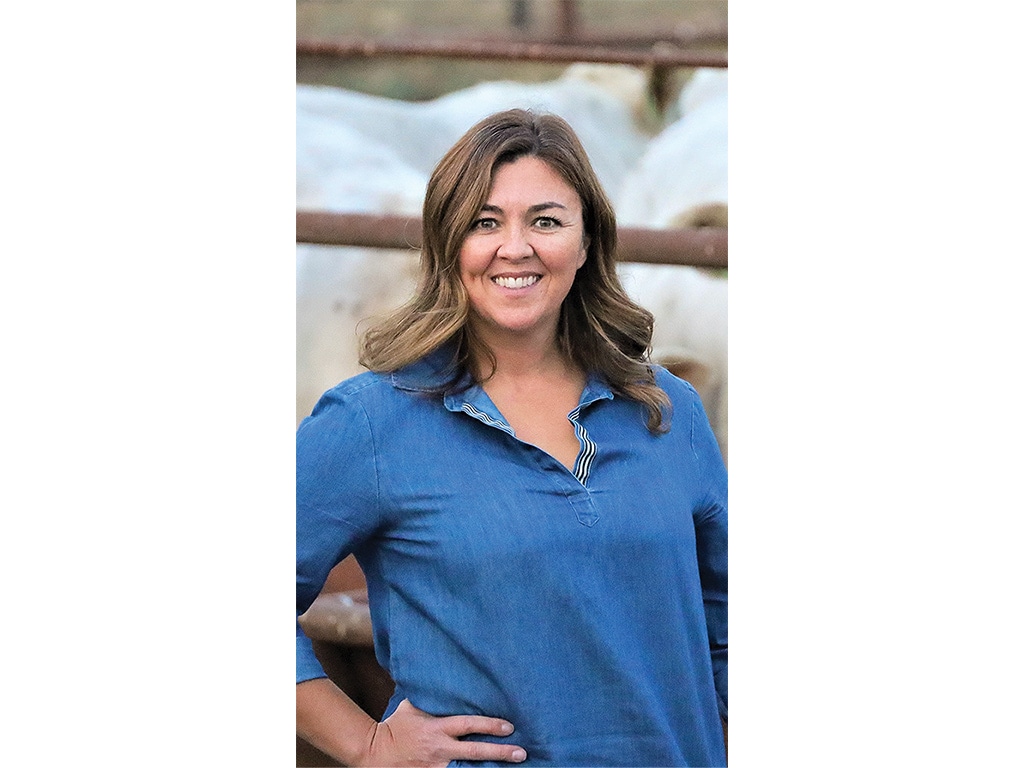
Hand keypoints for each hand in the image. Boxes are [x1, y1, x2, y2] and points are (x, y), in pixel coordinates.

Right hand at [357, 698, 527, 766]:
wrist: (376, 753)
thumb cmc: (396, 725)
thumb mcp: (413, 706)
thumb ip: (432, 696)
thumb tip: (447, 678)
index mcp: (437, 727)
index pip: (468, 725)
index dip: (489, 725)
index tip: (509, 727)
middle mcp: (440, 748)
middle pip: (474, 751)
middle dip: (499, 752)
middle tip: (521, 753)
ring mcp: (437, 765)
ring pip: (468, 767)